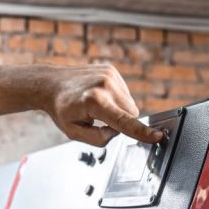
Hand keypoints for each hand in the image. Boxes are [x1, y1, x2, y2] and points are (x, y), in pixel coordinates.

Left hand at [0, 63, 163, 145]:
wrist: (50, 84)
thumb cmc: (60, 109)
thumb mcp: (74, 132)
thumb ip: (99, 138)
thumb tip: (117, 132)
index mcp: (94, 102)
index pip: (124, 122)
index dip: (142, 132)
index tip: (158, 136)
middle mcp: (104, 85)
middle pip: (131, 114)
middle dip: (120, 122)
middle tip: (98, 119)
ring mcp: (109, 75)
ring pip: (130, 104)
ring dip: (118, 110)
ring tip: (96, 107)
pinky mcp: (112, 70)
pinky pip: (125, 93)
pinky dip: (116, 99)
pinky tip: (99, 97)